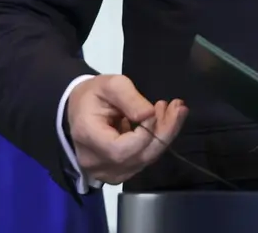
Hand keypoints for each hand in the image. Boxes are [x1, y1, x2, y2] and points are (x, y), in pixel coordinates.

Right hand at [65, 74, 187, 184]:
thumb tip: (149, 114)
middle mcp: (95, 162)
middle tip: (178, 106)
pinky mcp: (117, 172)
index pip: (122, 149)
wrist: (79, 109)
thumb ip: (130, 98)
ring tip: (173, 110)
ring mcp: (105, 171)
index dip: (146, 131)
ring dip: (165, 135)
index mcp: (88, 137)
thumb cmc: (94, 95)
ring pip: (145, 160)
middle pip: (139, 157)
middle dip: (165, 131)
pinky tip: (163, 122)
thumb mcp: (111, 85)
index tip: (155, 107)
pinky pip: (143, 160)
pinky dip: (157, 142)